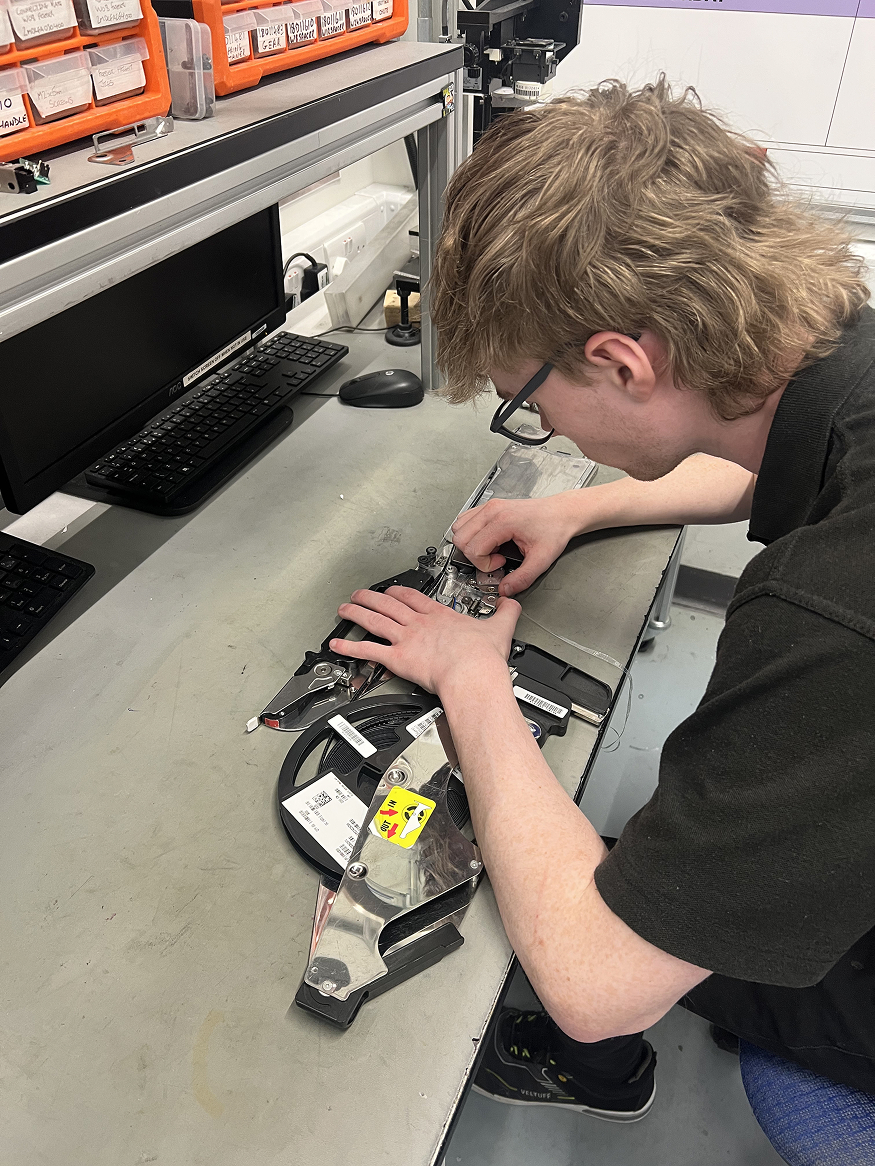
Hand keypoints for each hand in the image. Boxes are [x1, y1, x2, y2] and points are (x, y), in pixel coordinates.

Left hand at [330, 586, 520, 695]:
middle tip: (359, 594)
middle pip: (388, 605)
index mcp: (439, 615)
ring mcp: (406, 639)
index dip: (399, 592)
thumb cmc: (482, 656)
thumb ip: (505, 613)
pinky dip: (350, 648)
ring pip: (374, 621)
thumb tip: (512, 603)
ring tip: (343, 610)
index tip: (392, 590)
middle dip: (371, 598)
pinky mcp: (398, 658)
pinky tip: (337, 646)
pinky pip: (369, 651)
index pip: (414, 598)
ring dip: (356, 614)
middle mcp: (419, 624)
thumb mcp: (500, 626)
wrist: (472, 672)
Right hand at [451, 494, 582, 595]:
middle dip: (474, 555)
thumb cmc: (554, 528)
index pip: (472, 548)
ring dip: (470, 544)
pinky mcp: (489, 507)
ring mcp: (489, 506)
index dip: (484, 563)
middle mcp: (492, 510)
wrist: (561, 513)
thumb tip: (505, 590)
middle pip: (460, 538)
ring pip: (458, 528)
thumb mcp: (541, 559)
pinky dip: (471, 534)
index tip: (500, 563)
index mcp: (503, 521)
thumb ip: (522, 578)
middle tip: (494, 558)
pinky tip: (490, 540)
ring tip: (492, 548)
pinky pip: (465, 520)